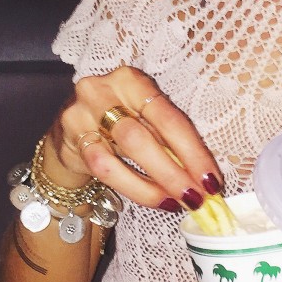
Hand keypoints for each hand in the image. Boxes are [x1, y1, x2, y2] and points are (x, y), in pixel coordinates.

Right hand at [46, 67, 223, 213]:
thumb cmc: (118, 127)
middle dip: (174, 171)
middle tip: (195, 197)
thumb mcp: (145, 122)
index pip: (169, 117)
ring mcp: (82, 112)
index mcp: (133, 80)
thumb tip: (204, 177)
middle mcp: (105, 89)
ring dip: (154, 184)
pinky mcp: (72, 138)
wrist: (70, 135)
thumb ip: (169, 141)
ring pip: (124, 153)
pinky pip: (105, 168)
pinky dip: (134, 188)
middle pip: (144, 135)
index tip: (211, 179)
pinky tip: (154, 199)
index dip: (193, 151)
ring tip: (175, 202)